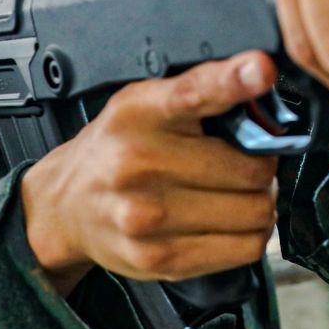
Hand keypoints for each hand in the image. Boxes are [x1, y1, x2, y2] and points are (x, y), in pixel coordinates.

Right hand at [21, 52, 280, 295]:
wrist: (65, 206)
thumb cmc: (117, 149)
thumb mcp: (146, 103)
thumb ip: (203, 92)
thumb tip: (264, 82)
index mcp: (140, 113)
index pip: (192, 92)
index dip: (232, 79)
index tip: (261, 69)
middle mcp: (138, 163)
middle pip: (251, 168)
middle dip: (261, 165)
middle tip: (245, 162)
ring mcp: (147, 216)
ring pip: (255, 211)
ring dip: (258, 202)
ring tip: (234, 193)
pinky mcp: (159, 259)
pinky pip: (244, 248)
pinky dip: (249, 234)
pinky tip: (227, 222)